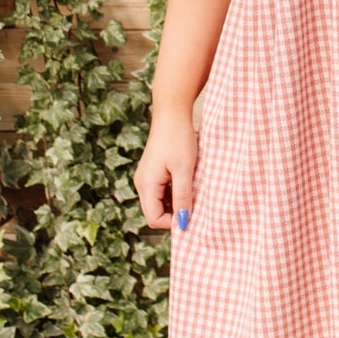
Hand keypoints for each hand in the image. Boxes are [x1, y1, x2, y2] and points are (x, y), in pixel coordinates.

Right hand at [134, 110, 198, 229]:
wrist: (172, 114)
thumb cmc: (179, 139)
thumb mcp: (184, 170)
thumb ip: (182, 197)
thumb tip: (183, 223)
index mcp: (146, 185)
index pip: (154, 219)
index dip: (173, 222)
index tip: (193, 214)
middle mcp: (142, 184)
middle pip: (155, 213)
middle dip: (174, 214)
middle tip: (195, 205)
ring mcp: (147, 178)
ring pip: (159, 203)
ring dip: (176, 204)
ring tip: (193, 192)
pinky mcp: (153, 172)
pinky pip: (162, 192)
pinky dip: (174, 194)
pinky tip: (188, 184)